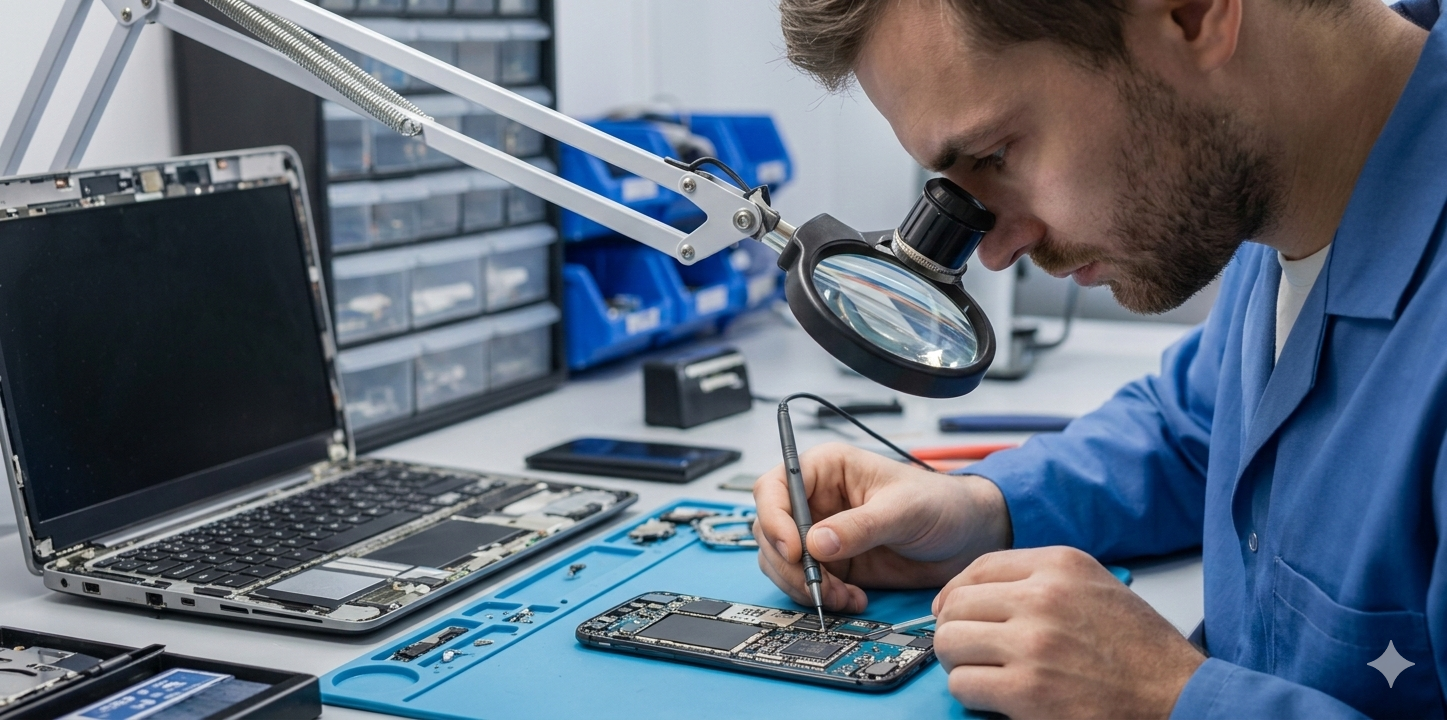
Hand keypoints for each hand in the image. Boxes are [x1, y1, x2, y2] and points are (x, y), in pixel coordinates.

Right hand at [752, 442, 1011, 613]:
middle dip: (789, 563)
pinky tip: (851, 599)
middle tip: (817, 585)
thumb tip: (816, 543)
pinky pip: (805, 583)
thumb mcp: (902, 510)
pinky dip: (821, 597)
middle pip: (770, 530)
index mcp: (826, 469)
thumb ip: (860, 526)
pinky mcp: (831, 563)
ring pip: (781, 561)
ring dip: (804, 585)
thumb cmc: (939, 503)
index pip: (775, 487)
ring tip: (842, 595)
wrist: (966, 537)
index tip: (792, 549)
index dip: (774, 517)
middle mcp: (815, 500)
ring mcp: (820, 533)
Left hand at [933, 547, 1204, 718]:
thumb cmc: (1139, 649)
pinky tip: (996, 696)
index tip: (950, 611)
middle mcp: (1043, 597)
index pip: (978, 568)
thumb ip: (1039, 580)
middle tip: (970, 650)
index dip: (955, 593)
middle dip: (955, 630)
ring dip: (960, 663)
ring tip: (984, 673)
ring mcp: (1033, 643)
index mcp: (1060, 565)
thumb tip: (972, 593)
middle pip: (957, 605)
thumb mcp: (1094, 587)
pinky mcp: (1028, 690)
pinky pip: (963, 684)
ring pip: (950, 643)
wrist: (1178, 696)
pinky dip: (972, 694)